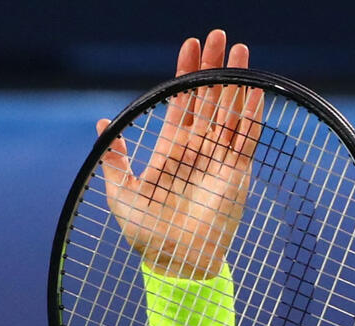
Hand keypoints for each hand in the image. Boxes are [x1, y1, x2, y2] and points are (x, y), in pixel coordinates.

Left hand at [98, 29, 263, 278]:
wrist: (174, 263)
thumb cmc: (145, 234)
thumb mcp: (120, 192)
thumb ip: (113, 158)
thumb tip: (101, 123)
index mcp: (170, 151)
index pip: (180, 103)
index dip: (185, 75)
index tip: (189, 46)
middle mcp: (196, 150)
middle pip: (208, 99)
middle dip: (213, 67)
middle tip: (218, 35)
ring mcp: (218, 159)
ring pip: (230, 111)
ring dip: (236, 81)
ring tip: (240, 49)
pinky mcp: (236, 173)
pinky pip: (247, 136)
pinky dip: (251, 111)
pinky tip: (253, 86)